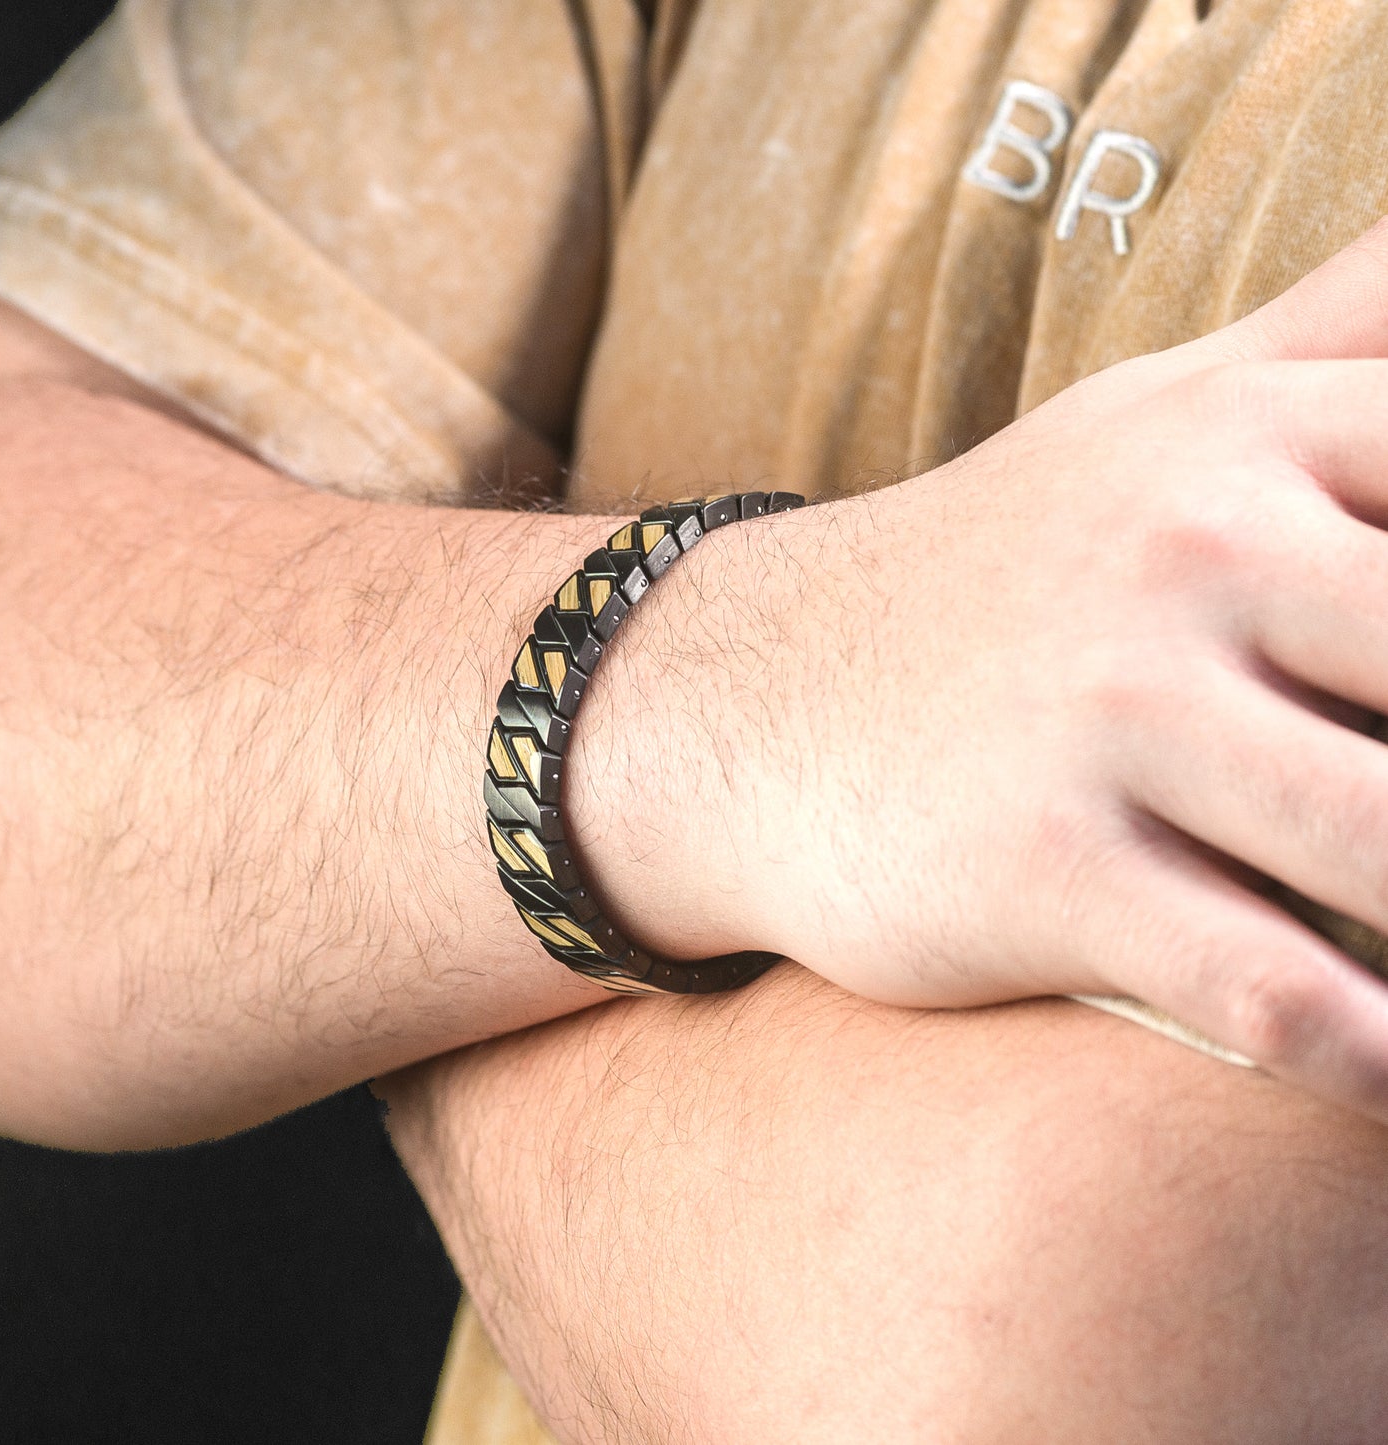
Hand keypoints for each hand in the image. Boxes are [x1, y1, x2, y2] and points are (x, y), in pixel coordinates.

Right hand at [566, 218, 1387, 1121]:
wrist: (748, 693)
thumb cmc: (994, 565)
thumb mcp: (1152, 409)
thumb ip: (1333, 319)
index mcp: (1247, 437)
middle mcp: (1191, 552)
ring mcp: (1111, 711)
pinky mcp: (1040, 865)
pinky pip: (1267, 989)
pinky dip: (1364, 1053)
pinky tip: (1380, 1063)